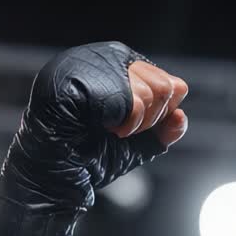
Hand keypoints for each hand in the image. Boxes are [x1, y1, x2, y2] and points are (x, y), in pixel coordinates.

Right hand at [0, 42, 189, 235]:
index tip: (134, 128)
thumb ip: (163, 129)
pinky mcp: (72, 79)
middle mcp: (100, 56)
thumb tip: (181, 116)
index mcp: (115, 64)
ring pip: (146, 91)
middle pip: (162, 85)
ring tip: (108, 129)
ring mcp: (83, 64)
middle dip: (151, 120)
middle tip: (120, 132)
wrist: (54, 178)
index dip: (161, 113)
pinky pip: (124, 98)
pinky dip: (122, 122)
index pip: (167, 80)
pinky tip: (101, 126)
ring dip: (135, 124)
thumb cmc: (89, 156)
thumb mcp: (138, 143)